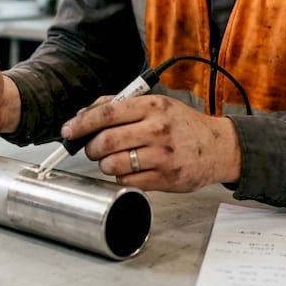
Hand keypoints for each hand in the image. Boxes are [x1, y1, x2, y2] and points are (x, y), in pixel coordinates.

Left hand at [61, 94, 240, 190]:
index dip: (81, 123)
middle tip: (92, 149)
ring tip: (114, 159)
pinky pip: (127, 181)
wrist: (218, 147)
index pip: (106, 113)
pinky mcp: (166, 179)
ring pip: (113, 164)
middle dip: (91, 148)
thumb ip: (121, 106)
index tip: (67, 131)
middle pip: (105, 141)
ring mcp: (162, 156)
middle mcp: (157, 130)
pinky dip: (121, 177)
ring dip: (105, 164)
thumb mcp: (156, 104)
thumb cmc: (182, 124)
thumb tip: (85, 114)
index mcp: (152, 106)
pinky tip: (131, 169)